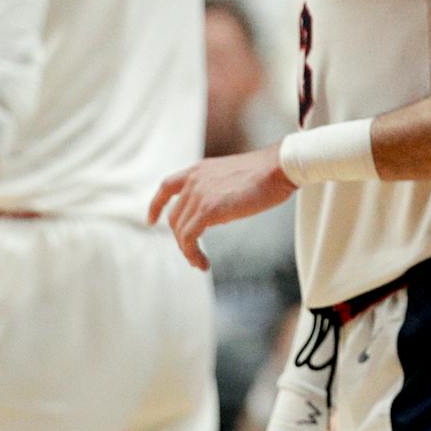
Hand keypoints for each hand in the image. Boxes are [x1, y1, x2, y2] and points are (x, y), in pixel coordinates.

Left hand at [147, 147, 295, 269]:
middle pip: (175, 216)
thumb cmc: (267, 174)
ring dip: (188, 250)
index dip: (156, 205)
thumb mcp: (232, 178)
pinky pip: (189, 238)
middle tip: (193, 253)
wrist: (279, 168)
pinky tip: (202, 262)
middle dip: (180, 238)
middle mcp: (195, 180)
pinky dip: (192, 253)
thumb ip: (217, 192)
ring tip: (199, 263)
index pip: (167, 186)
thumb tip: (214, 216)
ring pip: (180, 230)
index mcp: (199, 170)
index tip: (151, 220)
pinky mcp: (209, 209)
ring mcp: (200, 193)